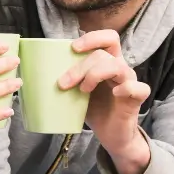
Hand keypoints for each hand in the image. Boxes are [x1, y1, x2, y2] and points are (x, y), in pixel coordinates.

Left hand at [59, 30, 151, 173]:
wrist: (111, 135)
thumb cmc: (93, 108)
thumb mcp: (77, 90)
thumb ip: (67, 78)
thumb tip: (35, 72)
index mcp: (107, 61)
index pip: (108, 38)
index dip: (92, 38)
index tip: (73, 48)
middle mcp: (120, 67)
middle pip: (104, 53)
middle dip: (80, 66)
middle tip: (63, 83)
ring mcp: (129, 81)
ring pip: (118, 66)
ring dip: (95, 74)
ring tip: (83, 90)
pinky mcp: (136, 98)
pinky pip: (139, 87)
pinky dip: (127, 88)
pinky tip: (116, 93)